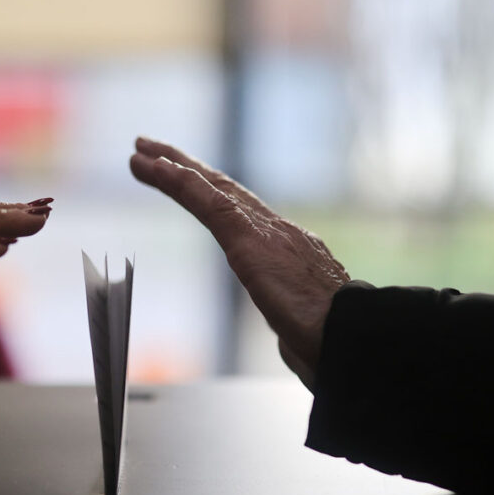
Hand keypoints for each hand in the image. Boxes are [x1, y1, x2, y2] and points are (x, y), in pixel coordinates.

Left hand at [130, 137, 346, 390]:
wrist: (352, 341)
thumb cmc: (335, 344)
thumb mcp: (305, 333)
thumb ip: (291, 327)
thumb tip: (291, 339)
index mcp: (290, 252)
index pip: (242, 214)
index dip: (212, 193)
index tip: (188, 179)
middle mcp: (278, 232)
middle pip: (224, 190)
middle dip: (187, 168)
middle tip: (153, 149)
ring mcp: (265, 231)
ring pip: (211, 188)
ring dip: (172, 167)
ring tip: (141, 151)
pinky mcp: (249, 239)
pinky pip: (207, 202)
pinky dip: (179, 182)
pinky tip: (156, 167)